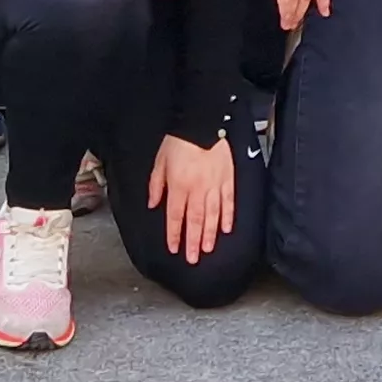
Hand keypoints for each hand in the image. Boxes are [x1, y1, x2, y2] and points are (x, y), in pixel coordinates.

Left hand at [148, 133, 237, 264]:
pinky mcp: (228, 179)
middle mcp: (197, 189)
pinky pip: (228, 201)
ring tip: (208, 249)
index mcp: (178, 186)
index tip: (174, 248)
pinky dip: (228, 216)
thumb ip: (156, 185)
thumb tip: (153, 204)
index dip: (174, 234)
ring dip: (210, 234)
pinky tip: (226, 229)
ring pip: (212, 215)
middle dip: (193, 242)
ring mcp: (214, 185)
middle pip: (195, 221)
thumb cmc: (179, 140)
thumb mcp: (159, 161)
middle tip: (193, 259)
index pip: (175, 216)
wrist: (202, 122)